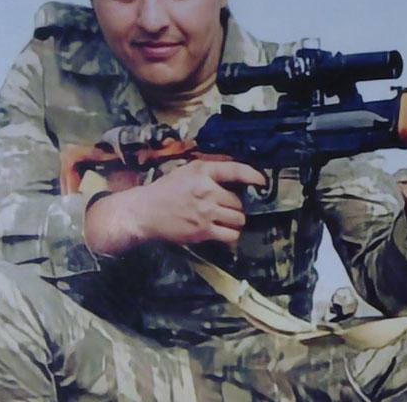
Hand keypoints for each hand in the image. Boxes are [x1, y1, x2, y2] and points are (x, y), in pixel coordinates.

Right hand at [85, 159, 265, 254]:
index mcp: (202, 171)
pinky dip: (231, 235)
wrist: (145, 212)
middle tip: (227, 207)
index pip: (236, 170)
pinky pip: (230, 235)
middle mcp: (206, 190)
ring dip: (236, 220)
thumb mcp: (187, 171)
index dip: (253, 176)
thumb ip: (211, 170)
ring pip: (238, 219)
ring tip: (226, 219)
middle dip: (235, 205)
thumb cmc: (166, 190)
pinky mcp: (202, 231)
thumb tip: (237, 173)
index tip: (262, 182)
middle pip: (238, 201)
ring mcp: (205, 212)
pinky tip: (224, 231)